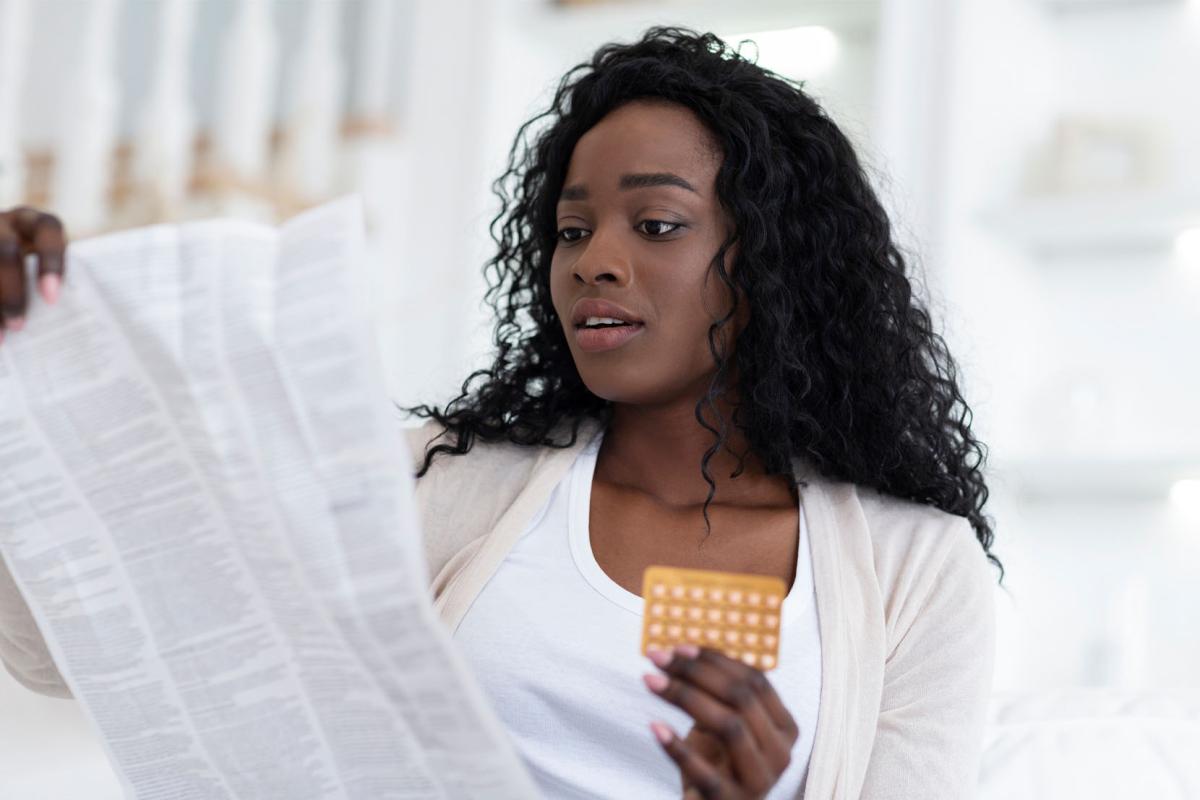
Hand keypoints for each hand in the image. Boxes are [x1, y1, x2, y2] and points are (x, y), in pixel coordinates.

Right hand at [0, 206, 66, 343]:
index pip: (47, 230)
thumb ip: (52, 286)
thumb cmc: (34, 270)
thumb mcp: (43, 270)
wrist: (3, 259)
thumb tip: (68, 326)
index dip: (50, 263)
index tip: (51, 299)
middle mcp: (3, 224)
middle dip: (12, 291)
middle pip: (5, 250)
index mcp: (34, 223)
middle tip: (19, 325)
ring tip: (2, 335)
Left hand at [644, 644, 798, 799]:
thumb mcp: (725, 722)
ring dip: (685, 697)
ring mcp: (759, 781)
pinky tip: (655, 726)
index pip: (756, 681)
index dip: (717, 660)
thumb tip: (682, 651)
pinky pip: (705, 772)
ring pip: (729, 726)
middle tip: (658, 658)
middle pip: (741, 698)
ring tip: (651, 681)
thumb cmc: (719, 761)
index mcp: (784, 728)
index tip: (680, 648)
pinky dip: (678, 748)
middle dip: (696, 672)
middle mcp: (780, 753)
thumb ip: (717, 691)